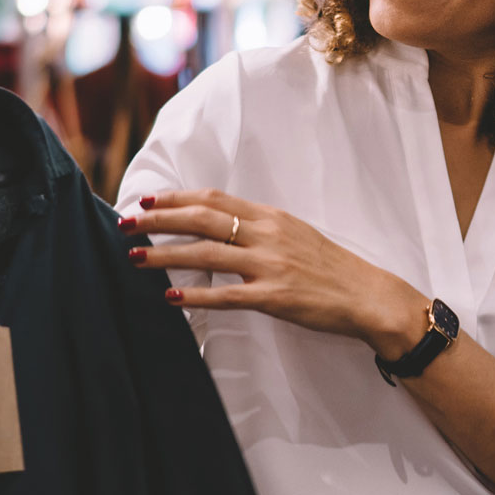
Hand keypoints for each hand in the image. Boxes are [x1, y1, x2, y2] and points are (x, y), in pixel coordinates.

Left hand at [119, 189, 428, 357]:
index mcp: (270, 215)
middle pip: (203, 218)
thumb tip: (217, 223)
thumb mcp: (293, 232)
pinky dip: (195, 295)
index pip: (213, 198)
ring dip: (166, 254)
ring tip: (135, 256)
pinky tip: (170, 296)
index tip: (147, 199)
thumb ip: (257, 226)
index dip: (177, 197)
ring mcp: (270, 265)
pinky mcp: (275, 297)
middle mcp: (267, 234)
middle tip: (127, 222)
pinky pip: (227, 296)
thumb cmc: (329, 266)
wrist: (367, 294)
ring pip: (207, 254)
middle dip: (159, 219)